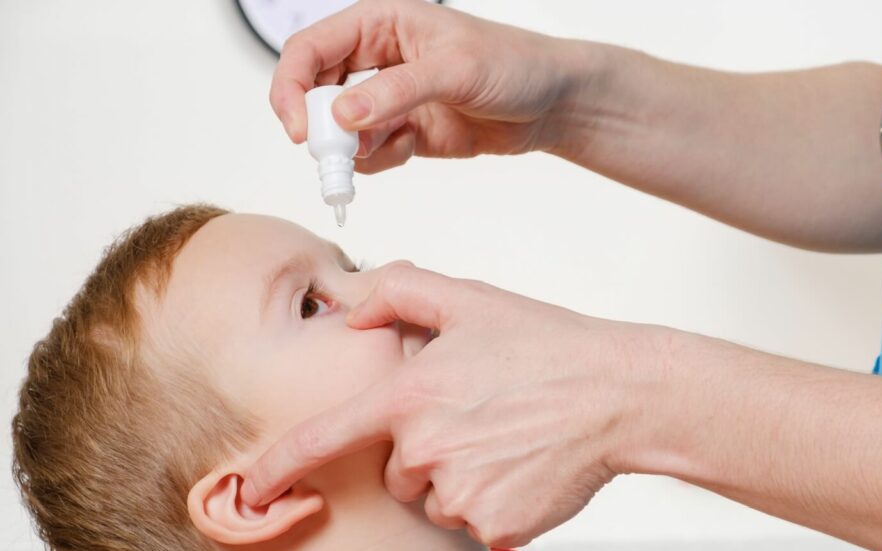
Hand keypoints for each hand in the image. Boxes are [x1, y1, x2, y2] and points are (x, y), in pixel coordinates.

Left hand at [240, 265, 662, 546]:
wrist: (616, 396)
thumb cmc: (544, 345)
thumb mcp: (470, 300)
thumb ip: (398, 291)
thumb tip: (346, 306)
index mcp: (408, 395)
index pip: (322, 439)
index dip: (278, 467)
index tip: (250, 490)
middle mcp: (424, 450)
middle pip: (395, 472)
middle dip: (422, 453)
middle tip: (476, 419)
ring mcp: (460, 493)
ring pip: (434, 501)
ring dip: (457, 480)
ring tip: (505, 440)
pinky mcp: (494, 525)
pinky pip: (473, 522)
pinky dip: (491, 502)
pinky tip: (523, 467)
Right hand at [269, 0, 595, 172]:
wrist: (554, 103)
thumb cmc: (515, 64)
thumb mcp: (454, 69)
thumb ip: (396, 91)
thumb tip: (343, 114)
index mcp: (379, 23)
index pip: (309, 50)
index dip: (292, 88)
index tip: (300, 130)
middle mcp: (377, 59)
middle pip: (315, 93)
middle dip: (320, 127)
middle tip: (333, 156)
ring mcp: (391, 98)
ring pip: (342, 129)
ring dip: (351, 149)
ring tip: (388, 148)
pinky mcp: (407, 131)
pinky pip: (372, 153)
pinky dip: (378, 161)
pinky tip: (408, 151)